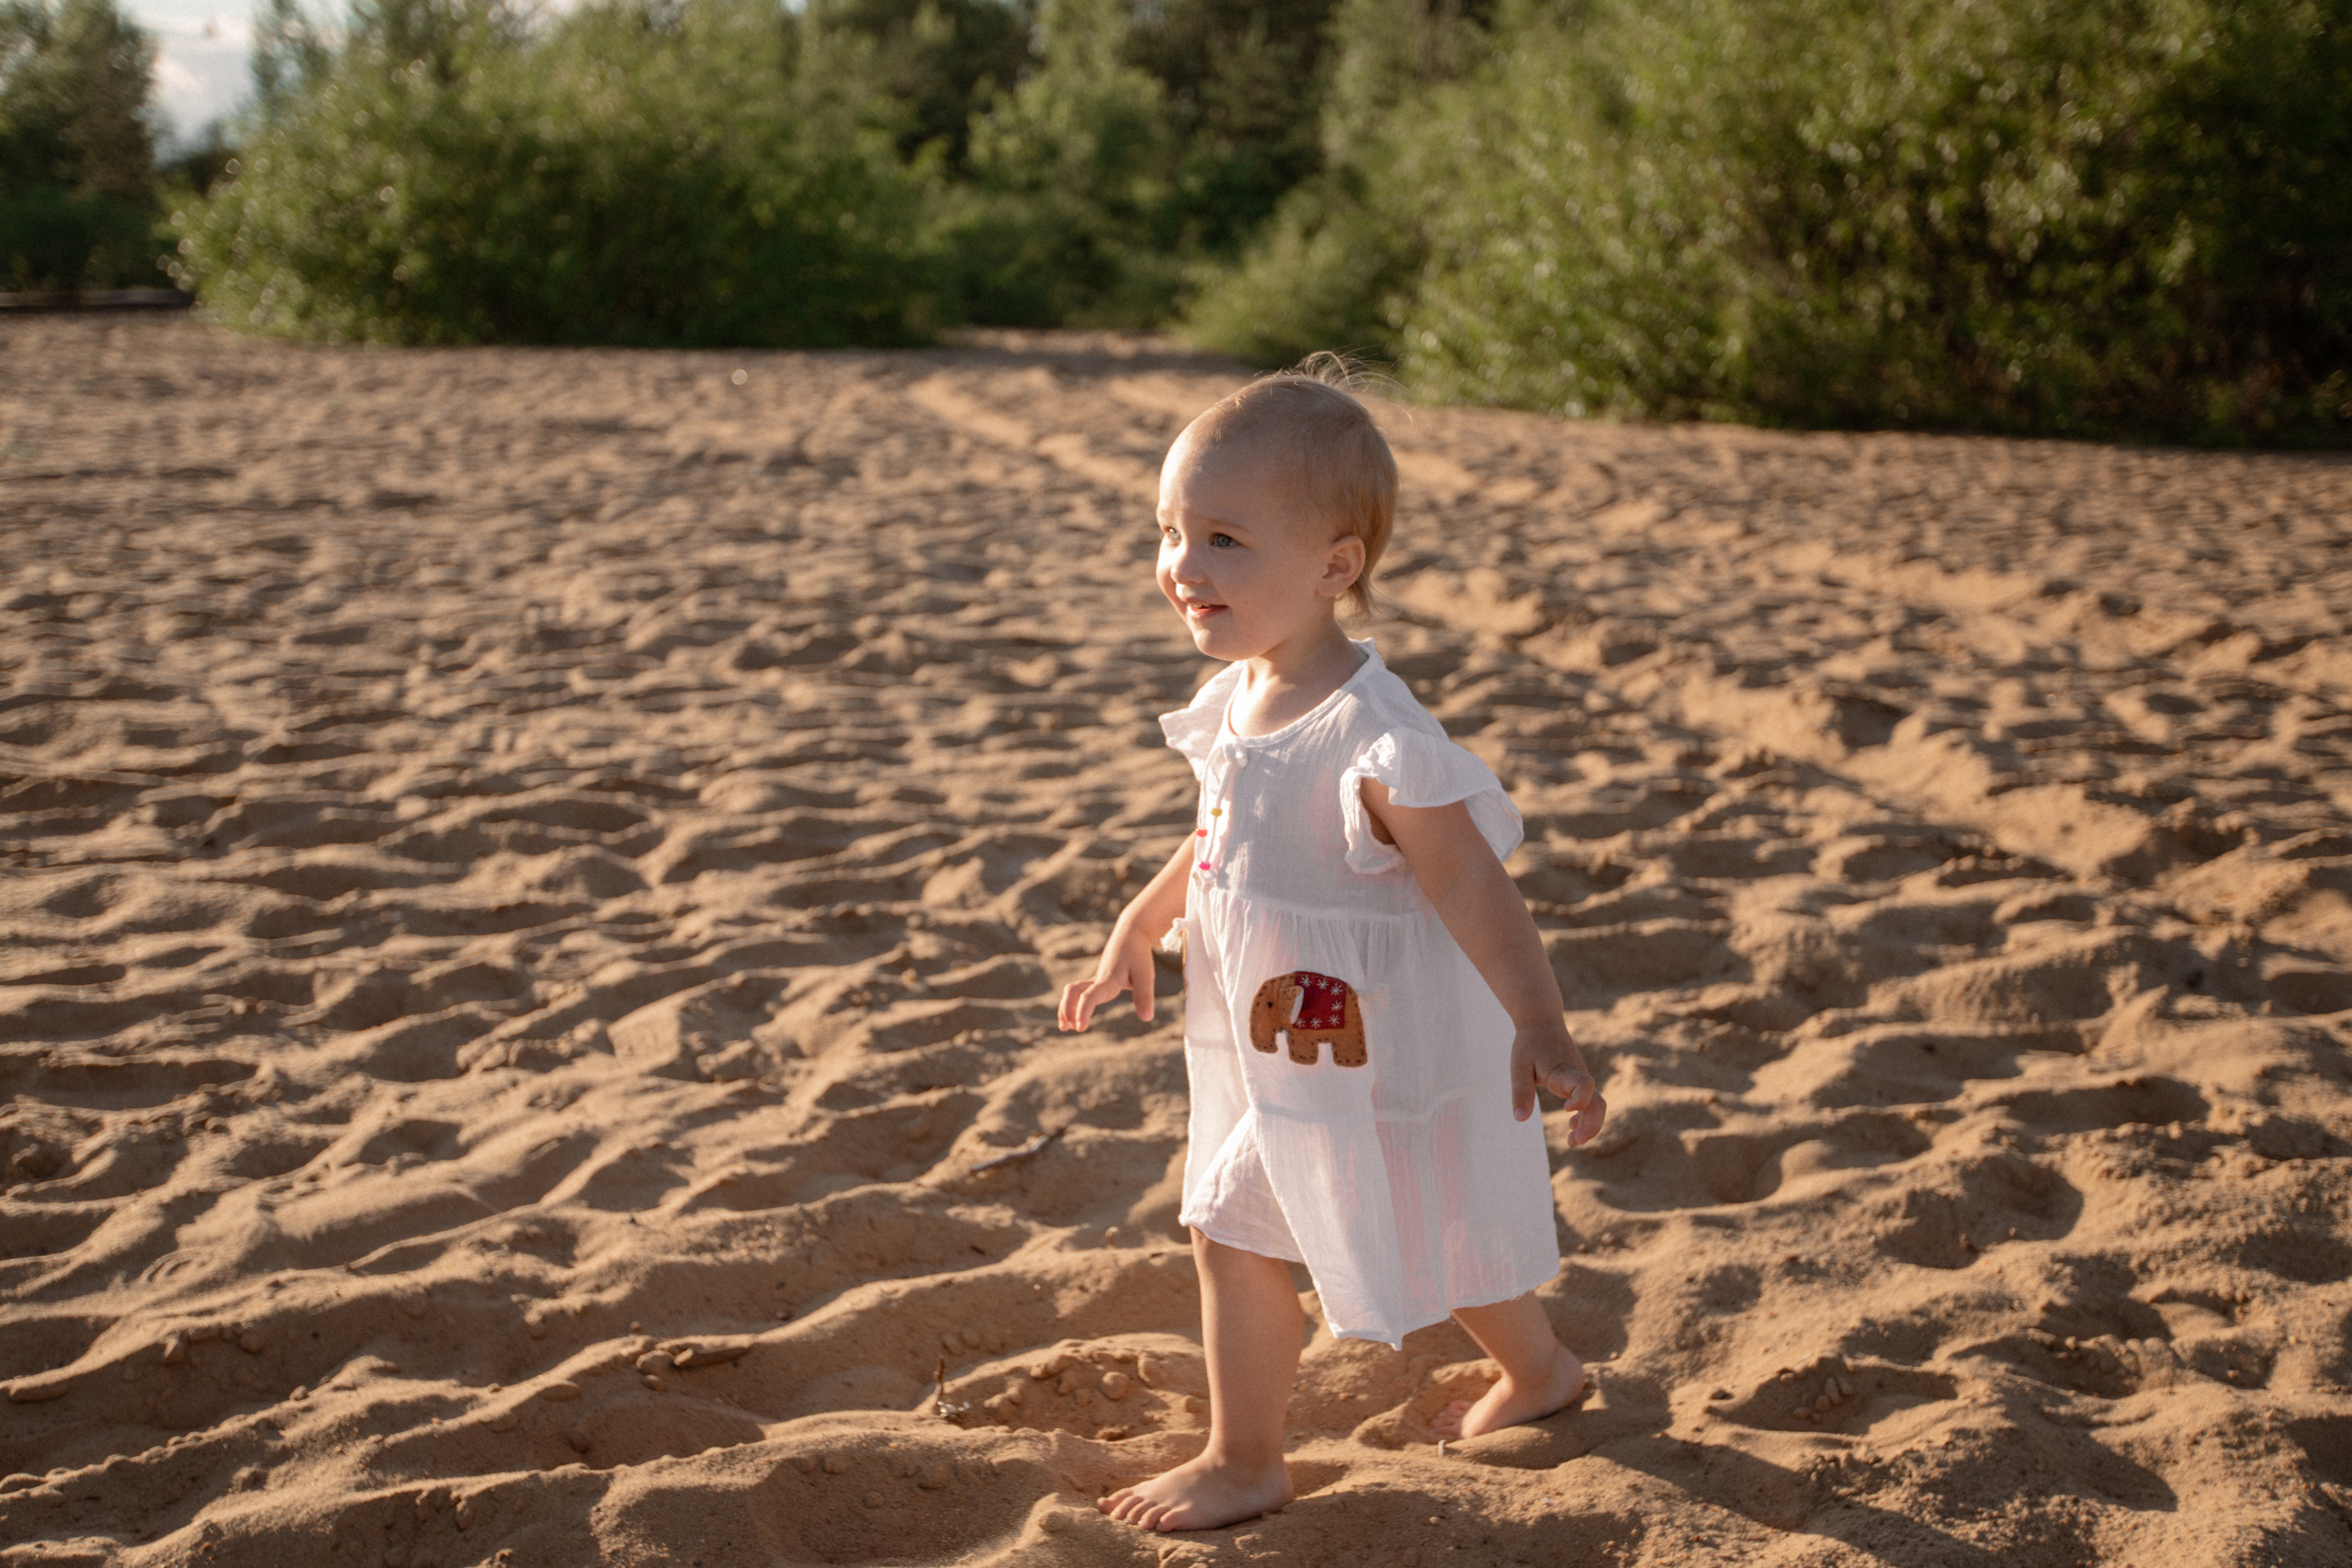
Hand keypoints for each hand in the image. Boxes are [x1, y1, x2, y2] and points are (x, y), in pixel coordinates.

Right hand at [1057, 923, 1159, 1031]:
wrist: (1130, 934)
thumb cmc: (1138, 954)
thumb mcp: (1146, 975)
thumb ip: (1144, 996)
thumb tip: (1146, 1018)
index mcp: (1108, 980)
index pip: (1090, 996)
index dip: (1082, 1011)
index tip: (1080, 1028)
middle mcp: (1098, 979)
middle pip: (1073, 991)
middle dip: (1066, 1009)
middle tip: (1067, 1028)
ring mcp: (1095, 979)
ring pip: (1073, 990)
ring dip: (1066, 1007)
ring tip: (1065, 1027)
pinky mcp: (1097, 979)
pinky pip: (1079, 991)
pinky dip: (1073, 1003)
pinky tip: (1076, 1015)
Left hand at [1511, 1019, 1605, 1144]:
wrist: (1542, 1021)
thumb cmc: (1529, 1044)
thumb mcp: (1519, 1067)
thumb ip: (1520, 1092)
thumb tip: (1520, 1119)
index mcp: (1562, 1071)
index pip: (1584, 1085)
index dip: (1579, 1100)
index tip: (1565, 1109)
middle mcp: (1577, 1075)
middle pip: (1597, 1103)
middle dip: (1591, 1126)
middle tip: (1573, 1142)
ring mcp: (1581, 1078)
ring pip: (1597, 1104)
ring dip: (1589, 1125)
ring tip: (1572, 1141)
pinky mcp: (1579, 1079)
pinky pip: (1590, 1100)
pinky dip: (1585, 1116)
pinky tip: (1572, 1126)